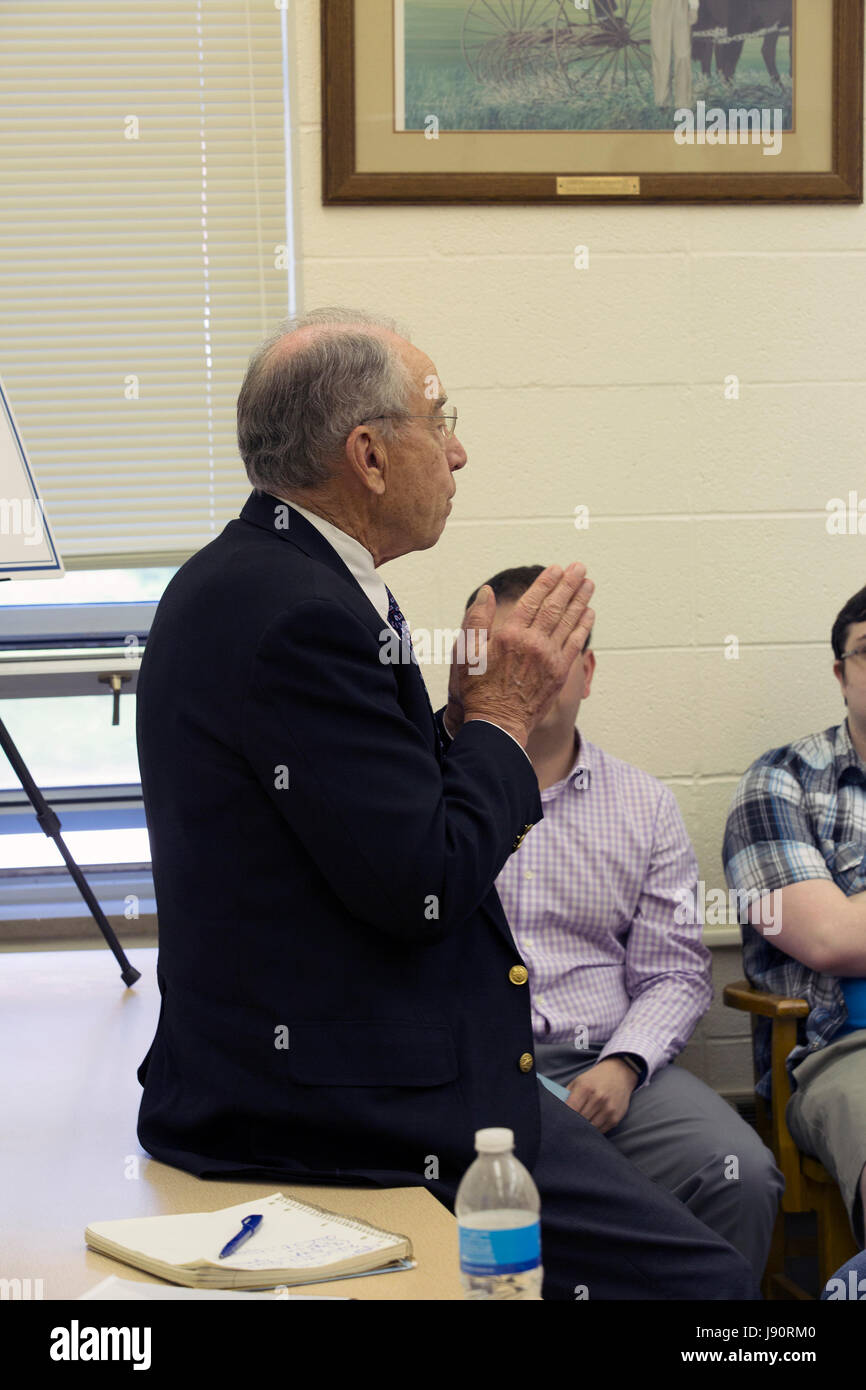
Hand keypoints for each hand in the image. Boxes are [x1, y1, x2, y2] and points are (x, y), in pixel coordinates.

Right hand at [448, 564, 594, 746]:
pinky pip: (575, 643)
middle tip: (580, 568)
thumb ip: (476, 619)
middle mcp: (533, 643)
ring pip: (569, 622)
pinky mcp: (559, 673)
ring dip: (581, 600)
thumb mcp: (466, 651)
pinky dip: (583, 626)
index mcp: (510, 634)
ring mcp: (549, 658)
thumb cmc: (478, 688)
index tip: (557, 568)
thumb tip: (487, 592)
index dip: (547, 582)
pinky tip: (589, 613)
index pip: (533, 600)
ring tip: (589, 584)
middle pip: (556, 607)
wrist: (498, 724)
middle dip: (569, 585)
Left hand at [564, 1058, 637, 1132]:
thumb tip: (554, 1111)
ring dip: (583, 1130)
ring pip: (590, 1129)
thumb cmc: (594, 1079)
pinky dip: (594, 1131)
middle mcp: (598, 1099)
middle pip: (580, 1121)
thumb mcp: (578, 1082)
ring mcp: (608, 1109)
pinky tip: (590, 1126)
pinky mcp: (615, 1118)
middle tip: (565, 1128)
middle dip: (572, 1125)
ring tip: (577, 1128)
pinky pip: (601, 1131)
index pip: (570, 1109)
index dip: (563, 1118)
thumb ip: (566, 1095)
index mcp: (585, 1088)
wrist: (619, 1074)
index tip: (558, 1123)